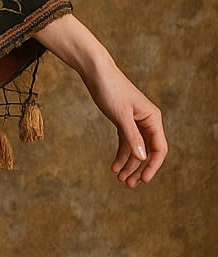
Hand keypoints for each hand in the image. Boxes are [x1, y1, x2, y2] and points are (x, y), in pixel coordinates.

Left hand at [34, 13, 167, 187]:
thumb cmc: (110, 89)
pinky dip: (121, 154)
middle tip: (128, 184)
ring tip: (120, 179)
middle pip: (147, 151)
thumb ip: (131, 137)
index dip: (153, 166)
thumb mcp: (120, 115)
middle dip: (139, 169)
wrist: (96, 72)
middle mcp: (147, 121)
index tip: (143, 180)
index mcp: (152, 118)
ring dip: (129, 164)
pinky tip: (114, 166)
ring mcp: (135, 121)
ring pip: (135, 149)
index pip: (159, 148)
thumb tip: (142, 157)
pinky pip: (126, 142)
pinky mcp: (123, 121)